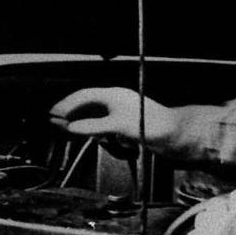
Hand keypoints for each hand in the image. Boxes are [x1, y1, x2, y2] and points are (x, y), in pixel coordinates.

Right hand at [50, 87, 177, 153]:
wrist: (182, 138)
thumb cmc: (156, 127)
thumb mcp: (120, 127)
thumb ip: (94, 127)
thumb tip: (71, 127)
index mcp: (115, 96)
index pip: (84, 97)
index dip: (67, 105)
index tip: (53, 114)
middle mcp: (117, 103)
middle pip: (87, 106)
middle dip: (71, 114)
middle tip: (53, 122)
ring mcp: (122, 115)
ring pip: (95, 118)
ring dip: (82, 125)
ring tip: (66, 130)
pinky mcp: (127, 128)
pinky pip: (105, 129)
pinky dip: (96, 134)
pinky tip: (92, 139)